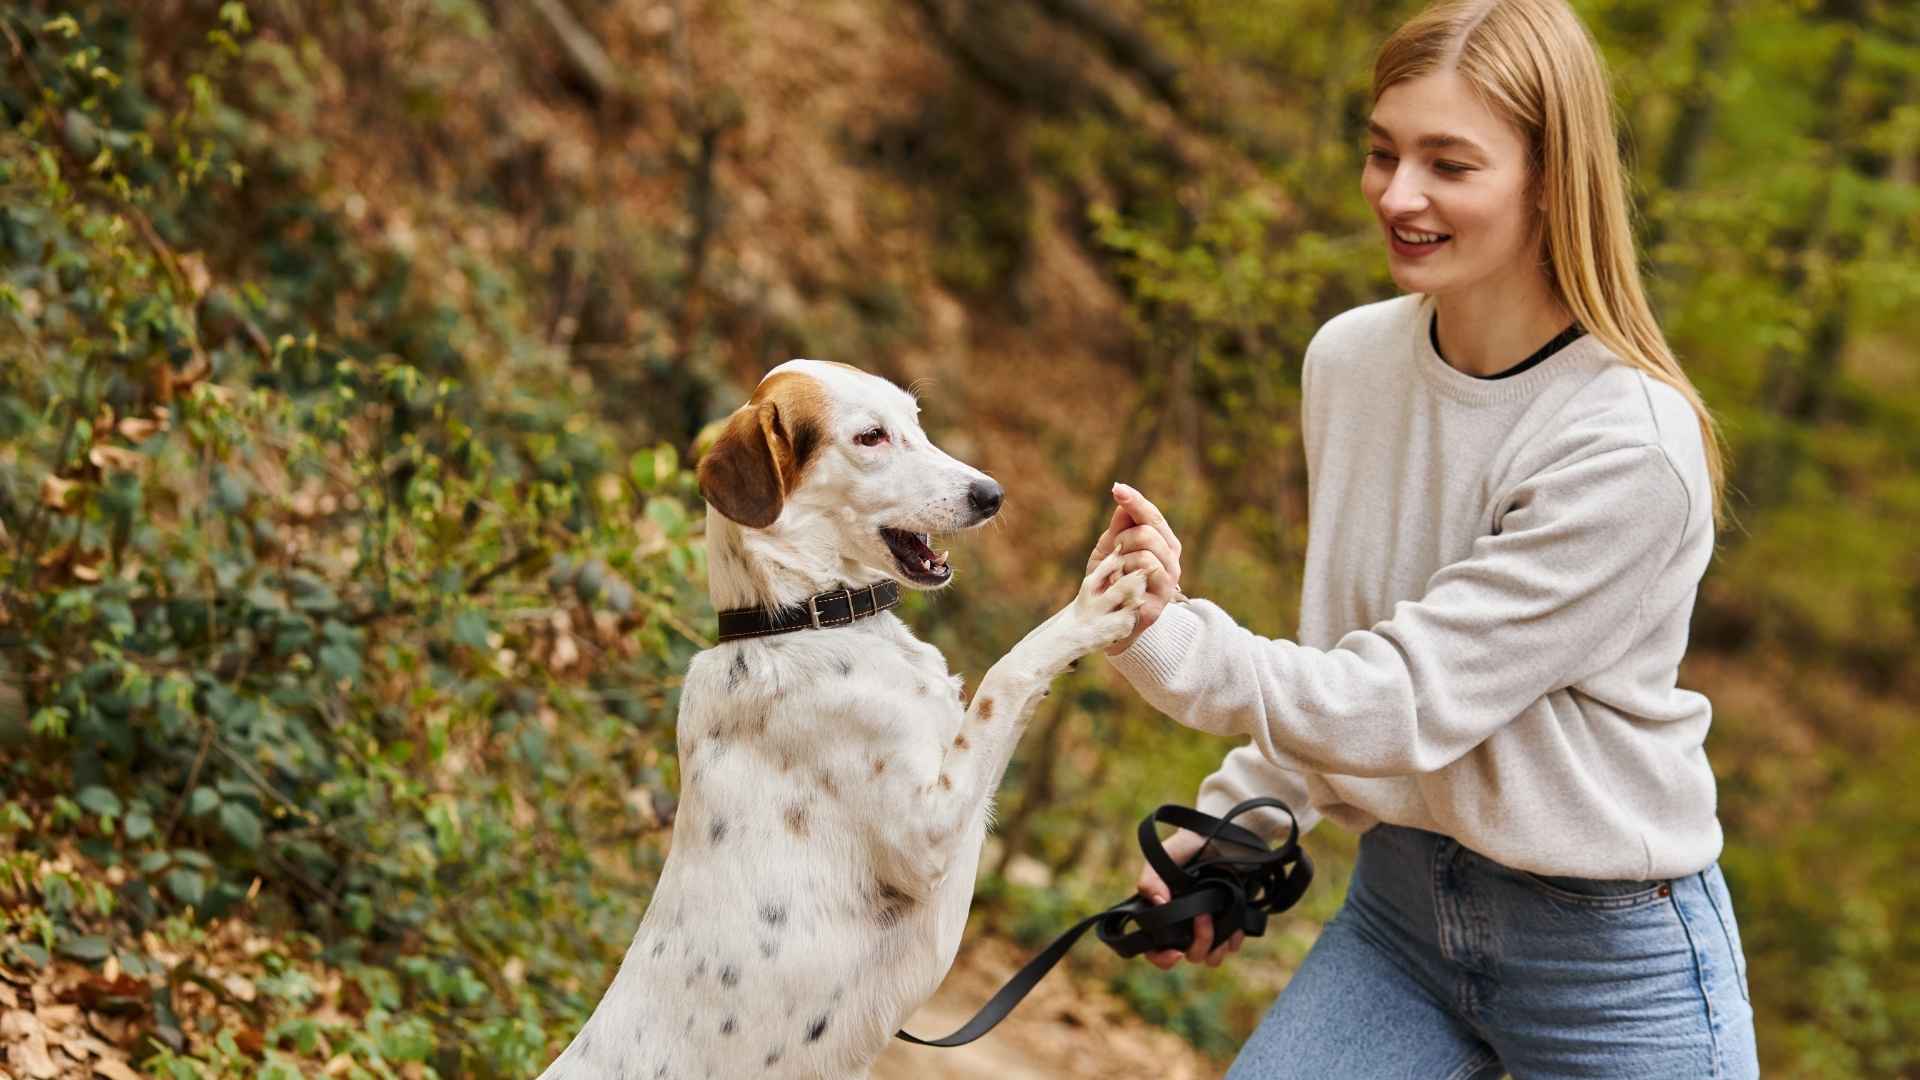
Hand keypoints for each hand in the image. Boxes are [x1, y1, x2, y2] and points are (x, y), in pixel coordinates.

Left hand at [1086, 483, 1182, 654]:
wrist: (1106, 618)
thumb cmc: (1111, 578)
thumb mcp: (1111, 548)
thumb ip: (1119, 526)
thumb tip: (1123, 497)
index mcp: (1163, 542)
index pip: (1152, 516)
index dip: (1135, 501)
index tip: (1117, 488)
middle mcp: (1171, 560)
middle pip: (1147, 532)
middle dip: (1121, 541)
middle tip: (1114, 556)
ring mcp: (1168, 581)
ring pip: (1144, 555)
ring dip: (1120, 563)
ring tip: (1116, 575)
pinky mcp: (1160, 603)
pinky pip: (1139, 580)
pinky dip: (1120, 579)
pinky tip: (1117, 586)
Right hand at [1136, 828, 1244, 969]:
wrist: (1226, 836)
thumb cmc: (1191, 845)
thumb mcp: (1165, 855)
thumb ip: (1151, 878)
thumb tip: (1159, 905)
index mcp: (1165, 912)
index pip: (1154, 949)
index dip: (1160, 957)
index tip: (1174, 954)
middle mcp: (1186, 924)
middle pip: (1188, 955)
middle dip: (1197, 944)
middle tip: (1204, 918)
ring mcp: (1209, 925)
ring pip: (1211, 957)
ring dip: (1217, 946)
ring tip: (1222, 921)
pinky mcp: (1231, 922)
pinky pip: (1232, 945)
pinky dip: (1234, 938)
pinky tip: (1236, 921)